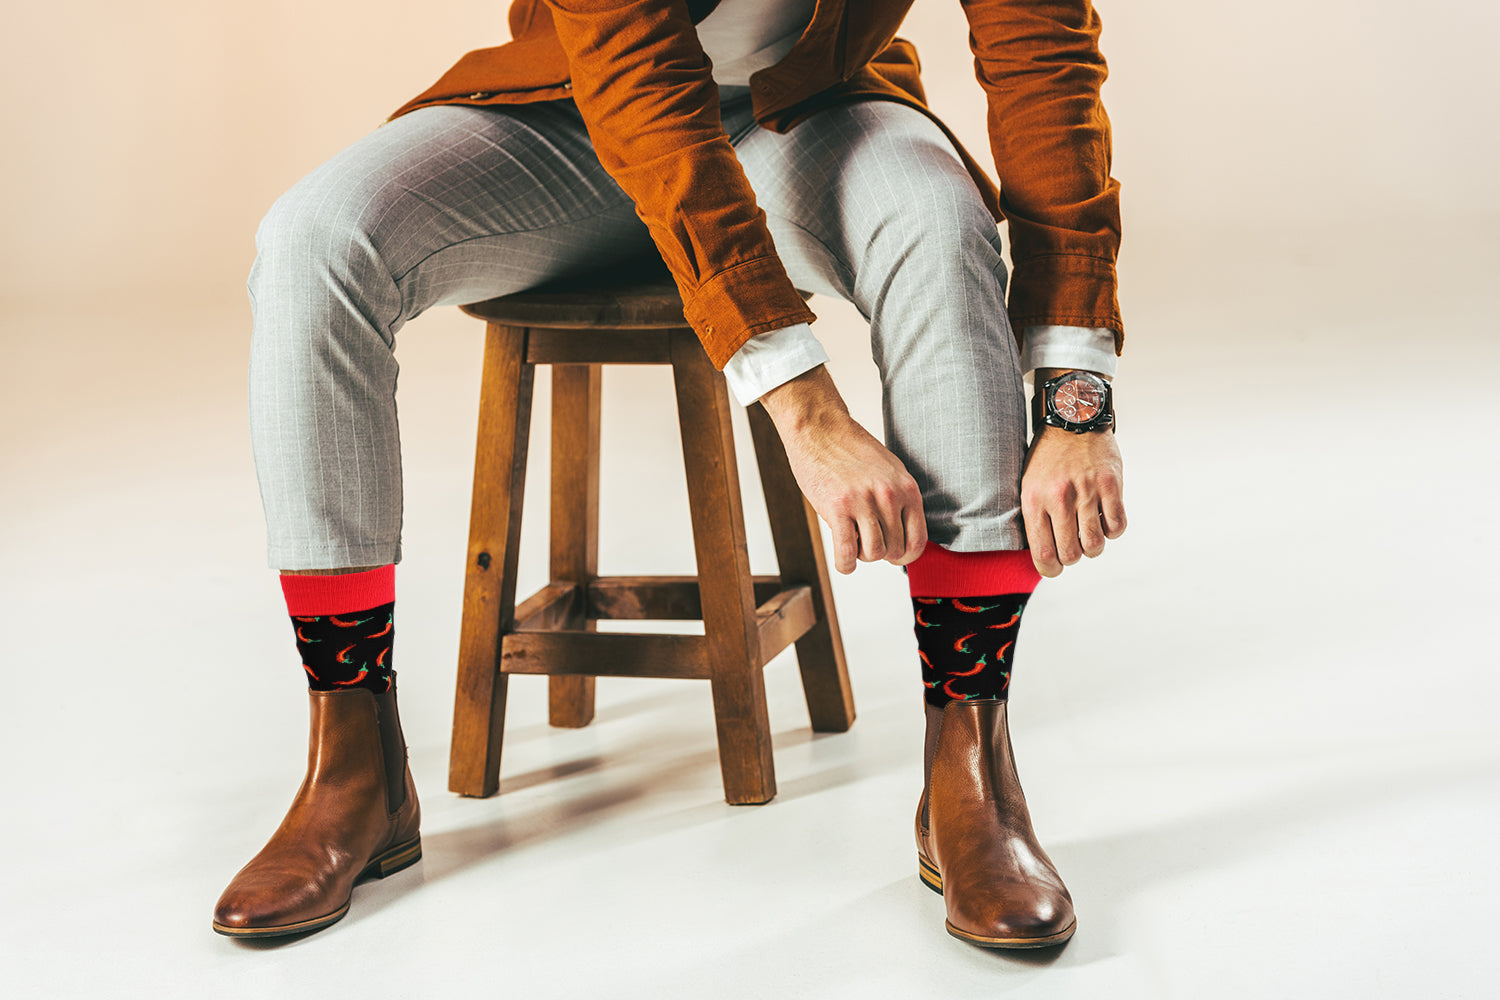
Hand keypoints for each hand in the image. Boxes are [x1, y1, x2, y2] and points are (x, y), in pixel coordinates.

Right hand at [759, 366, 926, 573]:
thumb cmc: (852, 451)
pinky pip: (846, 553)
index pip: (917, 541)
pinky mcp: (837, 508)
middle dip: (879, 553)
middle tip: (865, 539)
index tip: (892, 554)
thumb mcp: (890, 471)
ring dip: (861, 555)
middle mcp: (889, 496)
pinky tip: (843, 561)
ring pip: (873, 554)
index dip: (905, 555)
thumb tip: (906, 537)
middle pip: (893, 551)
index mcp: (906, 488)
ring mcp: (863, 502)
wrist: (819, 429)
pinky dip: (845, 565)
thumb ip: (900, 500)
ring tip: (852, 539)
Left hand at [1020, 425, 1125, 576]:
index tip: (1054, 567)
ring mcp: (1088, 491)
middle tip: (1072, 545)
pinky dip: (1112, 529)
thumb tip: (1042, 554)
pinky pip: (1117, 526)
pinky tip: (1104, 518)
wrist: (1072, 416)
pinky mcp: (1111, 484)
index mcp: (1034, 500)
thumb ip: (1034, 517)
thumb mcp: (1027, 484)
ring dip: (1093, 546)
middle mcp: (1060, 497)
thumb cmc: (1046, 456)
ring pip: (1096, 545)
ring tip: (1088, 533)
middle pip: (1071, 554)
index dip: (1051, 570)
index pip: (1043, 554)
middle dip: (1073, 557)